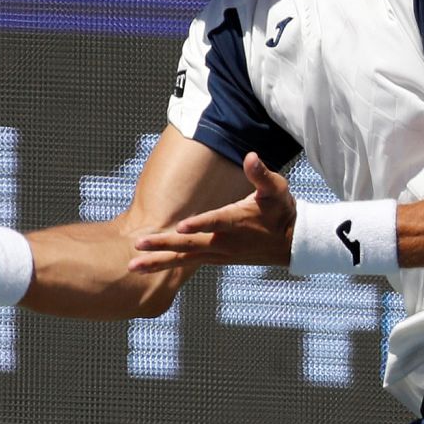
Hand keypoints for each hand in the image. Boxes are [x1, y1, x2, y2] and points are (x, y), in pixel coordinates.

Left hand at [129, 152, 294, 271]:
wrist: (291, 243)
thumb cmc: (281, 211)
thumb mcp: (276, 188)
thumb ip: (261, 174)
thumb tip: (251, 156)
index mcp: (237, 222)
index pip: (216, 222)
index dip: (200, 224)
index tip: (181, 226)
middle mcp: (225, 242)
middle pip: (190, 246)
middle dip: (163, 246)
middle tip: (138, 247)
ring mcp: (219, 254)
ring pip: (184, 259)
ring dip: (158, 262)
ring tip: (132, 266)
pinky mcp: (215, 259)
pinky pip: (188, 263)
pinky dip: (168, 265)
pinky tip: (148, 267)